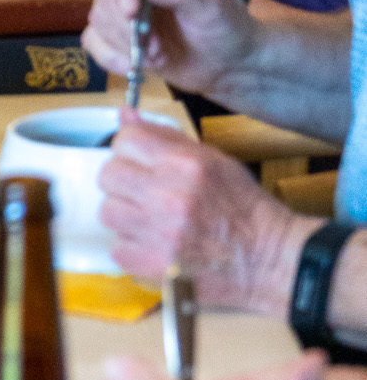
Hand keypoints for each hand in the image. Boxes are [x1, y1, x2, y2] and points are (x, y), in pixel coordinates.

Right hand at [82, 0, 258, 92]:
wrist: (230, 65)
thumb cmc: (226, 25)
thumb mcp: (210, 4)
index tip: (132, 9)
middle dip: (125, 23)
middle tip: (156, 44)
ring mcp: (125, 11)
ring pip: (98, 18)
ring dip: (124, 42)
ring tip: (158, 56)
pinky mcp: (118, 38)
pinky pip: (93, 42)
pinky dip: (109, 57)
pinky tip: (133, 67)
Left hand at [98, 118, 307, 314]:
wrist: (270, 259)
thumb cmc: (244, 208)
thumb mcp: (213, 160)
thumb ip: (165, 136)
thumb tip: (126, 114)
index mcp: (185, 164)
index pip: (125, 140)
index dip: (128, 149)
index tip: (138, 160)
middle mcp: (169, 196)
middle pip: (108, 175)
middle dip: (122, 182)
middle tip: (143, 192)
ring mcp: (160, 233)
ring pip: (108, 213)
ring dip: (125, 216)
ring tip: (151, 220)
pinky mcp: (154, 266)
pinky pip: (117, 249)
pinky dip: (131, 248)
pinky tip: (154, 244)